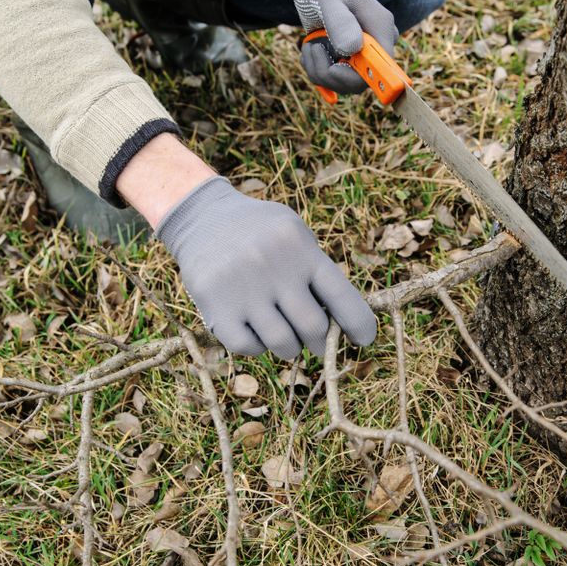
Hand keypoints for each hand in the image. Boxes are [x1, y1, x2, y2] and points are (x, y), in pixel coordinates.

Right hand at [117, 134, 376, 357]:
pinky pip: (249, 347)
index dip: (359, 324)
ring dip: (290, 348)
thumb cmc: (260, 231)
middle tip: (315, 341)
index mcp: (301, 249)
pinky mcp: (216, 306)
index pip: (342, 296)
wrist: (202, 217)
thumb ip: (317, 271)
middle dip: (319, 341)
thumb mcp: (294, 234)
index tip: (364, 340)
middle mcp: (274, 268)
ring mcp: (243, 289)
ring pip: (283, 343)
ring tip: (286, 338)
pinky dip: (258, 347)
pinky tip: (257, 332)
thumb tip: (342, 322)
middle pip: (313, 327)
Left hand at [292, 0, 397, 93]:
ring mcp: (364, 59)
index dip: (356, 77)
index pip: (381, 70)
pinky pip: (332, 81)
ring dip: (317, 68)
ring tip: (310, 43)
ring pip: (341, 84)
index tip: (331, 69)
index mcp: (381, 30)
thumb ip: (340, 22)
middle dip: (327, 72)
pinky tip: (313, 49)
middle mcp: (377, 48)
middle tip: (311, 46)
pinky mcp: (351, 65)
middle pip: (358, 83)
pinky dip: (316, 69)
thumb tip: (352, 48)